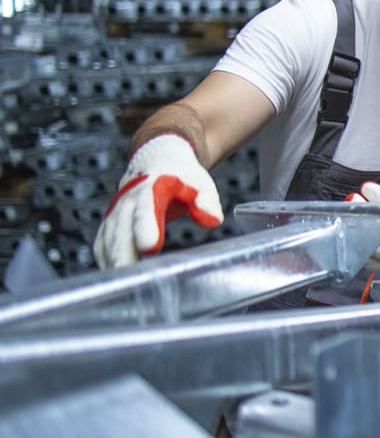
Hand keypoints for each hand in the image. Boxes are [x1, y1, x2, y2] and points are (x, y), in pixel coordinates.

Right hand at [93, 134, 222, 268]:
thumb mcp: (200, 183)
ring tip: (120, 284)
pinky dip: (105, 258)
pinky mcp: (110, 221)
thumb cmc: (182, 176)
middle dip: (122, 252)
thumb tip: (212, 221)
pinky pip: (102, 241)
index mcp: (152, 187)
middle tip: (128, 274)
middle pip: (121, 228)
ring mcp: (116, 210)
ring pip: (108, 237)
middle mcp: (128, 199)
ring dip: (112, 259)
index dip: (146, 226)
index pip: (147, 207)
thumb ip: (206, 201)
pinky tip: (113, 278)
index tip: (149, 246)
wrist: (158, 160)